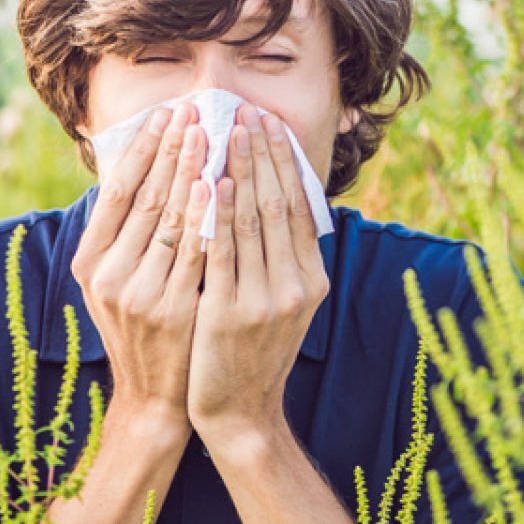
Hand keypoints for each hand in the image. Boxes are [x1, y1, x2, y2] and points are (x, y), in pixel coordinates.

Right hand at [70, 101, 210, 427]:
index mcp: (89, 262)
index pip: (117, 191)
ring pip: (170, 219)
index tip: (165, 113)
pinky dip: (206, 216)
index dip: (142, 149)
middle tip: (193, 109)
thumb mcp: (116, 281)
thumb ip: (124, 232)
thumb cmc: (141, 326)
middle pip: (145, 197)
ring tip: (210, 132)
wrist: (154, 396)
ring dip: (191, 170)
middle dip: (171, 149)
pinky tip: (218, 184)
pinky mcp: (172, 310)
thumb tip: (142, 165)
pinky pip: (194, 253)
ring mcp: (139, 294)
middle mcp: (108, 276)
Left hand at [187, 104, 330, 439]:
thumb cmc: (253, 349)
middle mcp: (296, 286)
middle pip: (278, 204)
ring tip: (226, 131)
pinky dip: (219, 213)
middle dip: (261, 153)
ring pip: (252, 220)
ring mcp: (265, 300)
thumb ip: (282, 256)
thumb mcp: (283, 303)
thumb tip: (275, 198)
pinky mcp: (229, 313)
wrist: (239, 411)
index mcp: (311, 279)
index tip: (269, 123)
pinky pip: (223, 251)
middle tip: (247, 111)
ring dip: (239, 170)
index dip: (284, 161)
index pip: (299, 205)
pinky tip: (212, 181)